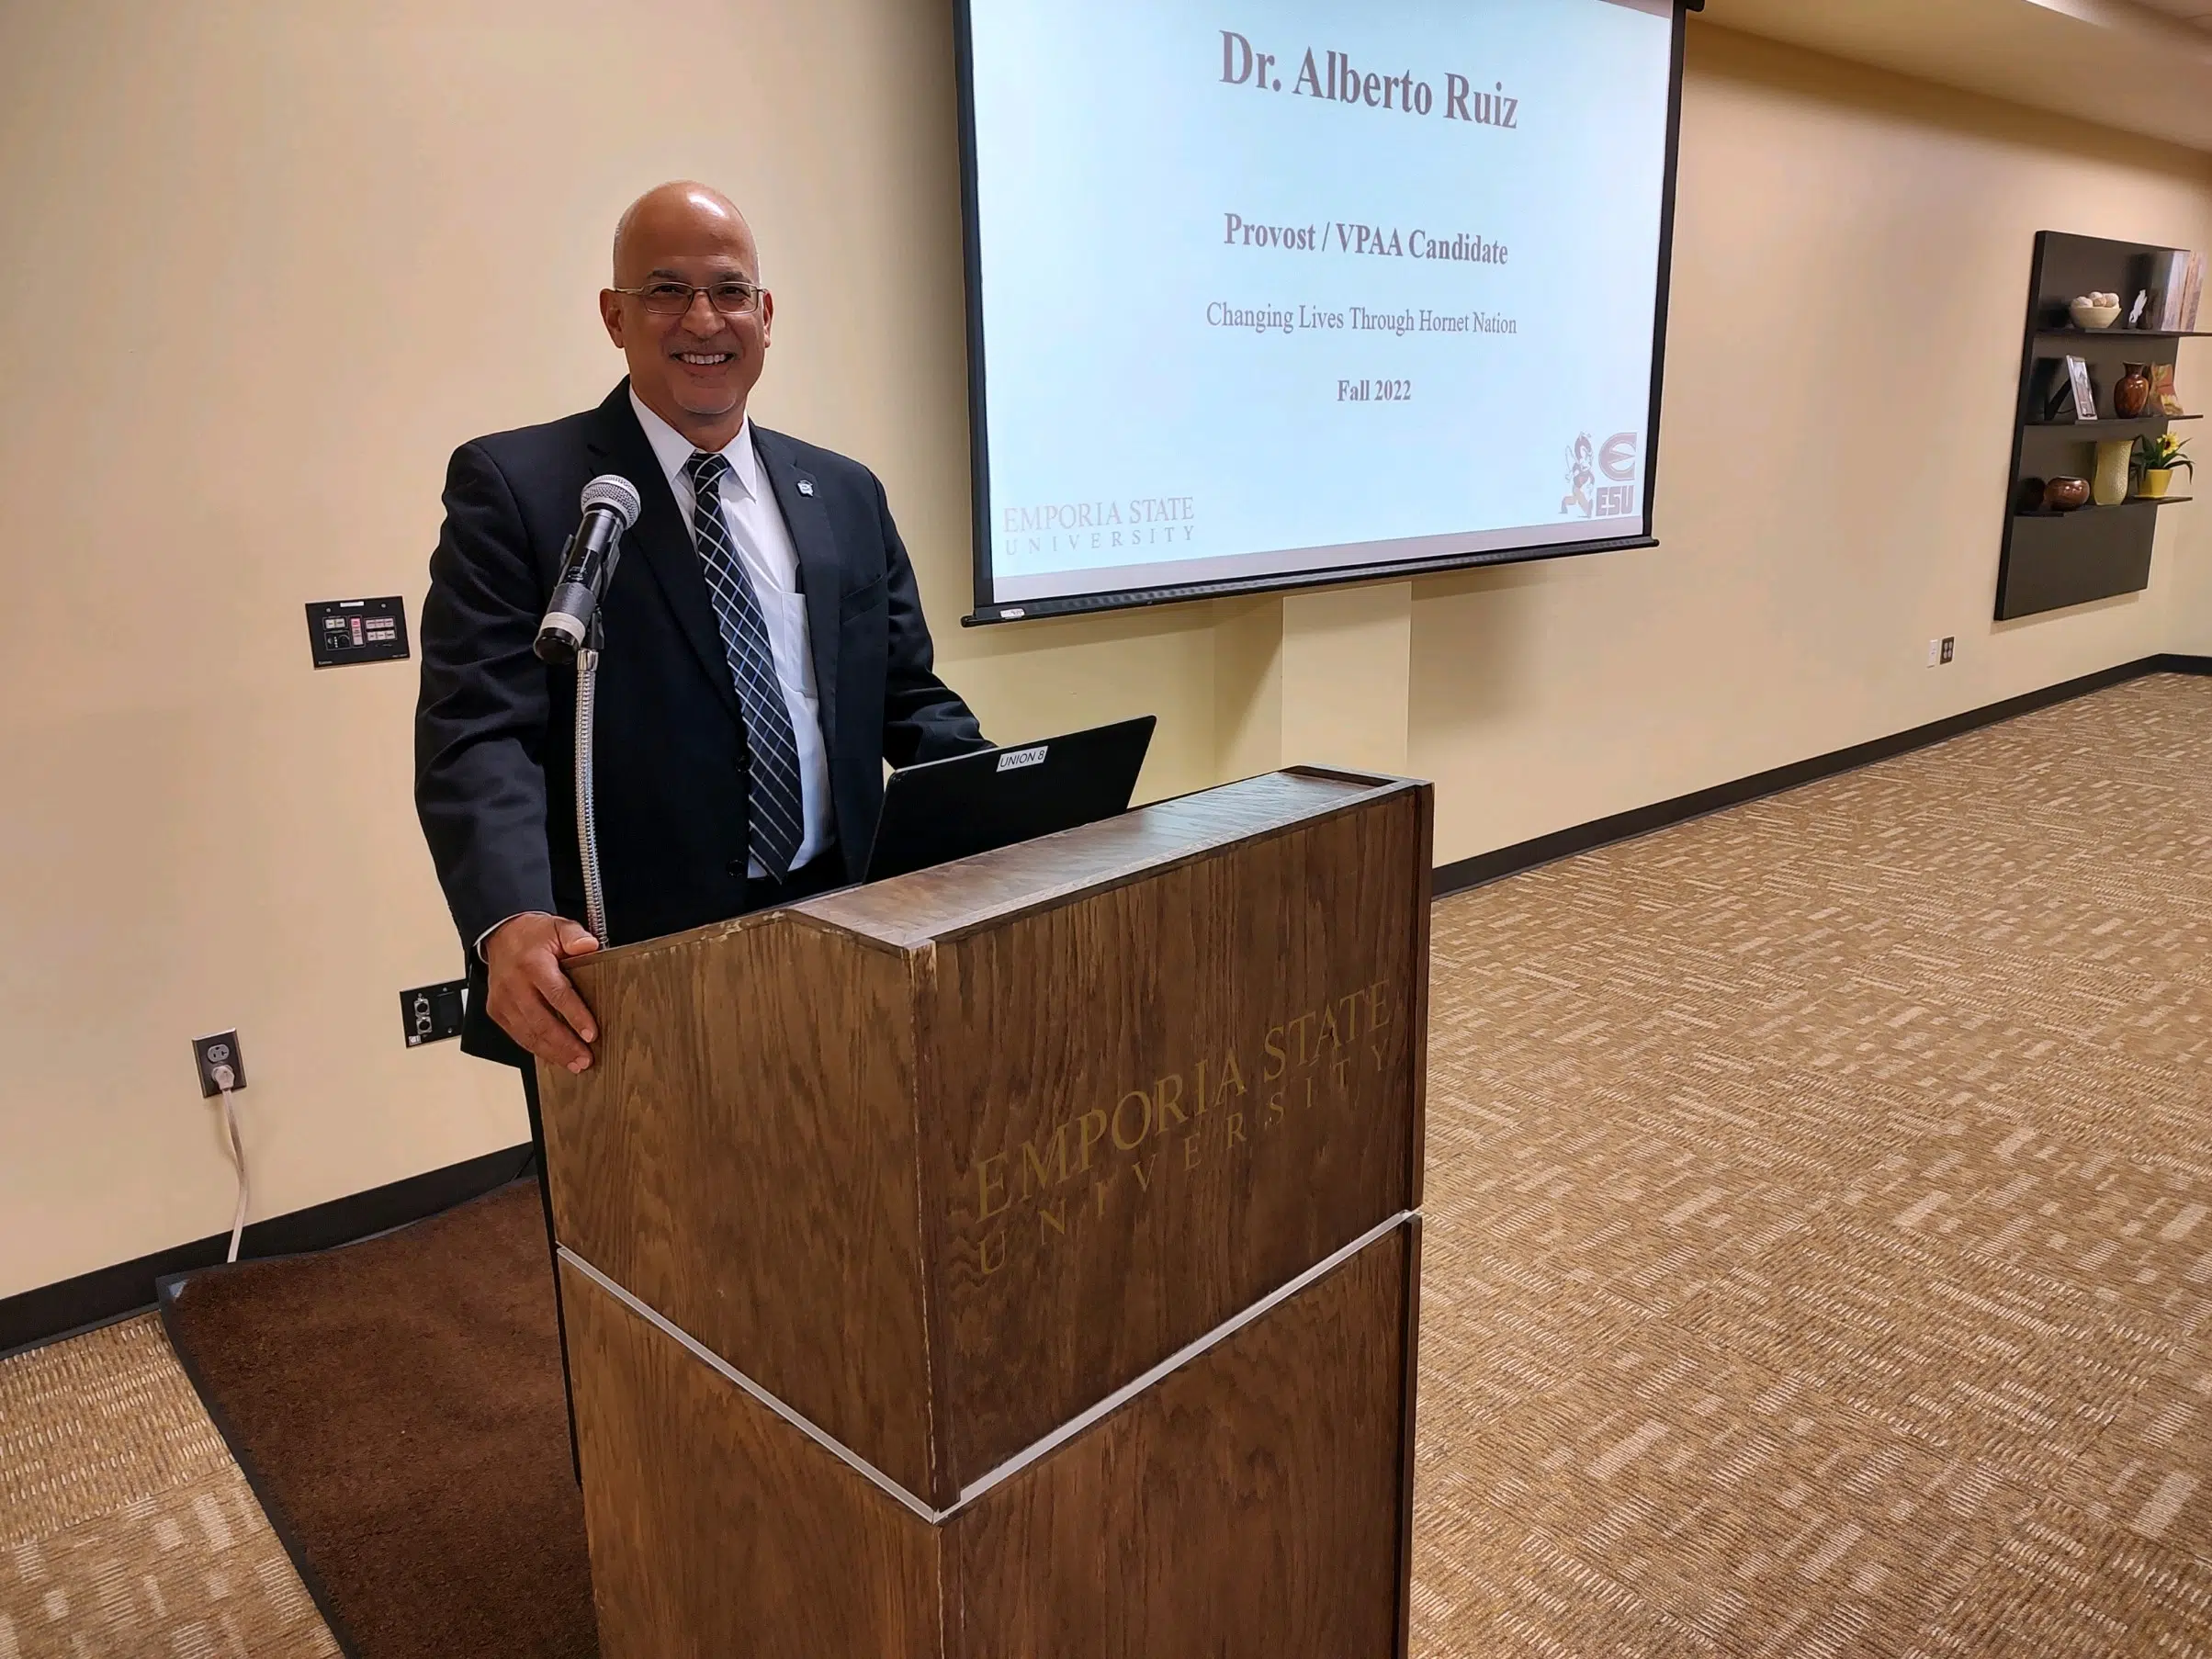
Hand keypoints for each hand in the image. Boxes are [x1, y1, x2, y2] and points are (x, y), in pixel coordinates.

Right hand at [484, 913, 601, 1071]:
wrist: (501, 935)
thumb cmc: (533, 936)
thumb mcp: (558, 926)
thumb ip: (575, 936)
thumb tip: (589, 946)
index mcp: (532, 964)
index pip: (556, 994)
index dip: (575, 1016)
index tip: (591, 1034)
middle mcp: (514, 985)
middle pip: (541, 1022)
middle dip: (565, 1045)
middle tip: (585, 1059)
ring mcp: (503, 1001)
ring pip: (528, 1034)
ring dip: (552, 1052)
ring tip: (574, 1064)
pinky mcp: (497, 1012)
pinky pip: (518, 1035)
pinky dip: (536, 1049)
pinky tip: (553, 1057)